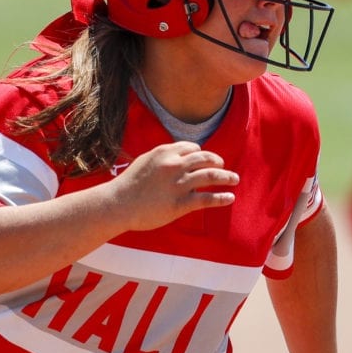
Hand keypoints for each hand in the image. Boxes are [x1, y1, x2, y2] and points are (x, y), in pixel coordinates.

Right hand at [108, 141, 238, 230]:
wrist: (117, 204)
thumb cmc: (128, 185)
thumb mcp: (144, 161)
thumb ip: (161, 158)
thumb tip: (176, 156)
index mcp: (165, 152)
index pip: (192, 148)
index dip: (201, 152)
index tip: (204, 158)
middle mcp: (174, 165)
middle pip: (205, 158)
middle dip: (217, 161)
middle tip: (223, 166)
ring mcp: (178, 184)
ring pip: (211, 176)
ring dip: (226, 177)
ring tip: (234, 179)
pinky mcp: (180, 203)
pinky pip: (207, 198)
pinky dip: (221, 197)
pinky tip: (230, 198)